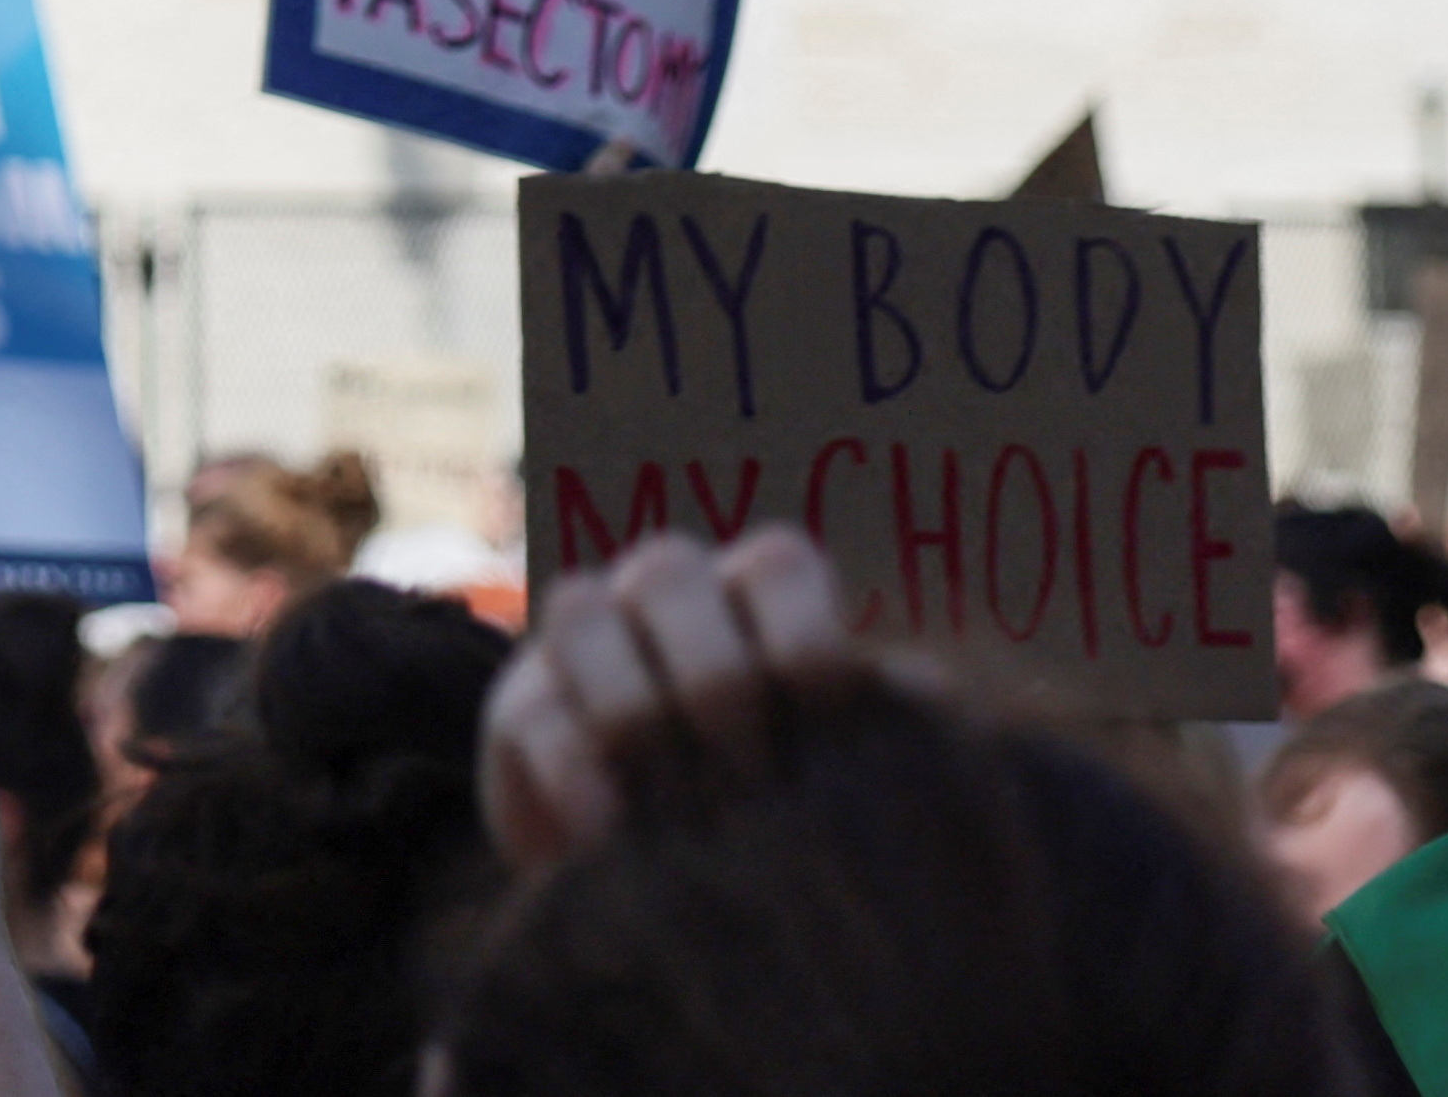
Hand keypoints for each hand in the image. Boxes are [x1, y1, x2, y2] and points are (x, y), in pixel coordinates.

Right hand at [476, 524, 852, 868]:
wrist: (676, 885)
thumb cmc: (792, 814)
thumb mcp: (849, 767)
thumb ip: (886, 725)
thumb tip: (930, 698)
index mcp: (757, 598)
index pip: (777, 562)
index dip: (801, 637)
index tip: (826, 719)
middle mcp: (664, 596)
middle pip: (667, 569)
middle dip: (714, 676)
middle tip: (753, 776)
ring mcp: (581, 643)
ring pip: (581, 610)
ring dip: (636, 709)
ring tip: (683, 805)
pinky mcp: (517, 707)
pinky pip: (531, 711)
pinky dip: (572, 771)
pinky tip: (610, 833)